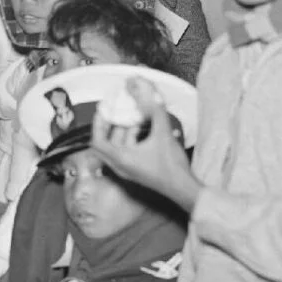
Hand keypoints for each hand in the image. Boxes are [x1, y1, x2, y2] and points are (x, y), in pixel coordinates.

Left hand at [91, 77, 200, 211]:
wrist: (184, 189)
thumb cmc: (172, 165)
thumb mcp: (164, 134)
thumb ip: (156, 111)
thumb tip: (150, 92)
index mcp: (120, 158)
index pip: (96, 141)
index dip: (97, 124)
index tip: (103, 110)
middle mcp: (119, 166)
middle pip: (103, 144)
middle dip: (108, 126)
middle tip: (113, 111)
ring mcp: (126, 170)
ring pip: (116, 147)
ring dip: (122, 131)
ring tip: (132, 115)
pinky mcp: (135, 171)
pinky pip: (125, 152)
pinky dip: (130, 139)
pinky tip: (142, 128)